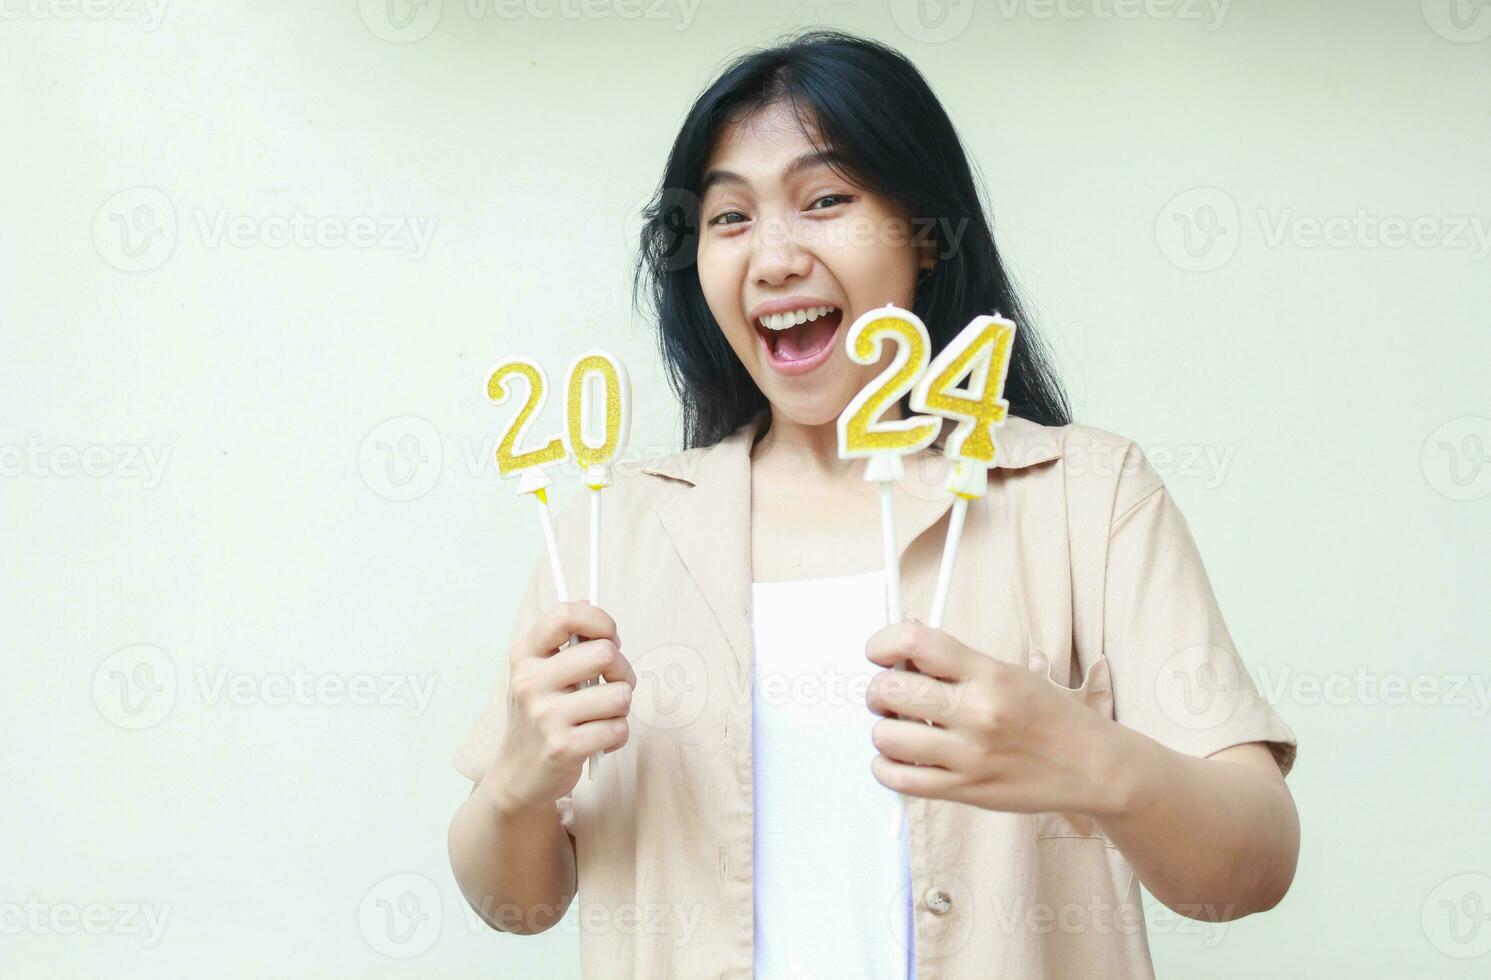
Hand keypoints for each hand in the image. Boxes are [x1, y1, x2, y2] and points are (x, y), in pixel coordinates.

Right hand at [485, 600, 635, 814]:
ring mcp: (545, 715)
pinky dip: (618, 736)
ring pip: (619, 695)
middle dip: (623, 670)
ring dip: (621, 708)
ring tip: (602, 717)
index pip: (565, 615)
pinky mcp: (563, 748)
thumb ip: (563, 640)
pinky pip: (618, 729)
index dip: (600, 621)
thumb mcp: (539, 673)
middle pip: (604, 653)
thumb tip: (586, 601)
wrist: (518, 776)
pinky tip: (598, 742)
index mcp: (525, 655)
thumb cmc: (540, 717)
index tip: (610, 638)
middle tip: (614, 684)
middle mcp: (530, 681)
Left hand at [864, 622, 1117, 816]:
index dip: (883, 643)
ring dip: (884, 731)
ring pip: (887, 737)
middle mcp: (977, 712)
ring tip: (901, 729)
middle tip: (890, 697)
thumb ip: (954, 660)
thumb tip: (900, 644)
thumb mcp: (1007, 672)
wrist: (1092, 766)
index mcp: (988, 673)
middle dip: (878, 691)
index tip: (879, 653)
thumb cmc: (1046, 714)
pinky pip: (899, 780)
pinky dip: (886, 767)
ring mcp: (970, 756)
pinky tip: (900, 759)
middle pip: (890, 691)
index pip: (916, 642)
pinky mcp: (965, 792)